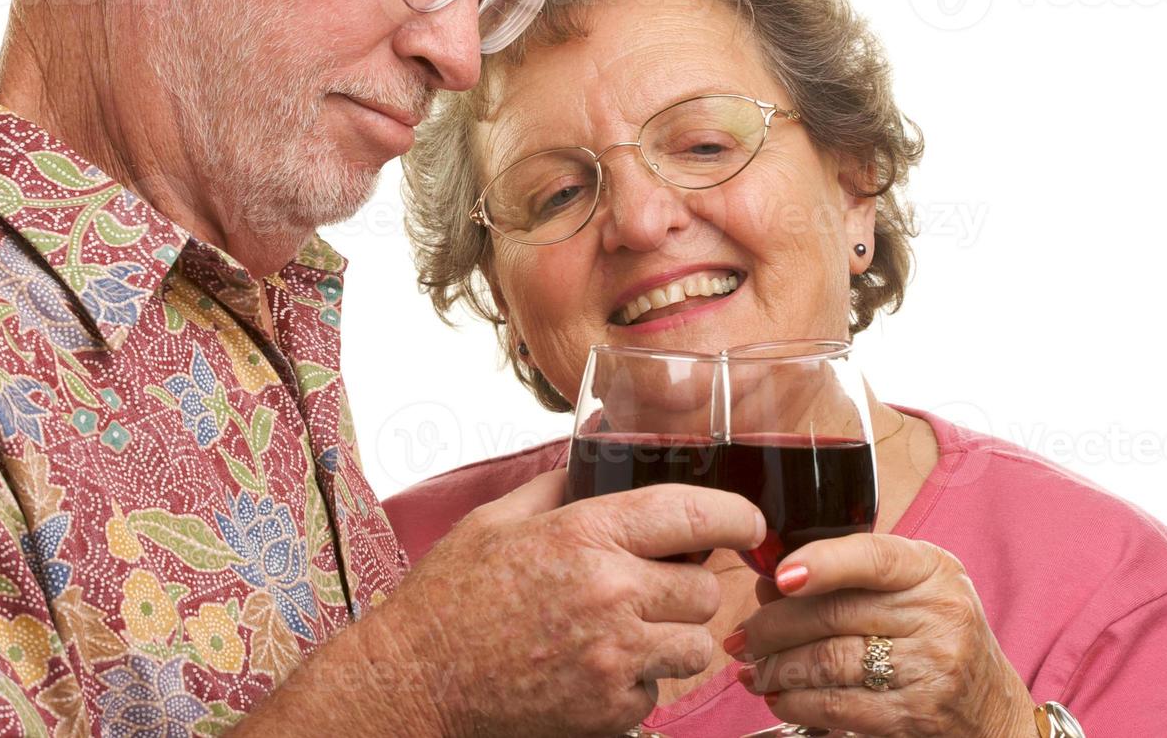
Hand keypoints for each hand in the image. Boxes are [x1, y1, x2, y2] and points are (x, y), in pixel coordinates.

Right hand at [371, 470, 767, 737]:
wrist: (417, 680)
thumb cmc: (450, 598)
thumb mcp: (497, 520)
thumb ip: (558, 487)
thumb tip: (595, 457)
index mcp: (586, 535)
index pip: (693, 515)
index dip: (737, 516)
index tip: (749, 522)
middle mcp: (610, 594)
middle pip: (705, 589)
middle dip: (686, 586)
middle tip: (651, 587)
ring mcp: (614, 657)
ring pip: (694, 646)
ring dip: (670, 638)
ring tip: (624, 631)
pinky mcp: (609, 709)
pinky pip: (656, 691)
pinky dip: (636, 682)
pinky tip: (594, 667)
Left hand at [732, 534, 1036, 736]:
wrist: (993, 712)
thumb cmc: (938, 637)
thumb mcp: (911, 590)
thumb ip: (849, 579)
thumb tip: (770, 585)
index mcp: (930, 569)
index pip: (871, 558)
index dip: (821, 564)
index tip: (779, 577)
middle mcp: (938, 613)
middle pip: (834, 613)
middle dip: (772, 627)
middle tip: (742, 637)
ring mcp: (932, 667)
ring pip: (829, 661)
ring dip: (777, 668)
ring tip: (754, 669)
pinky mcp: (917, 714)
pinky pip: (839, 705)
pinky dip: (798, 702)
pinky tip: (779, 696)